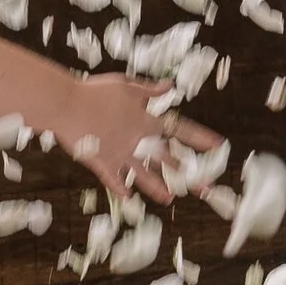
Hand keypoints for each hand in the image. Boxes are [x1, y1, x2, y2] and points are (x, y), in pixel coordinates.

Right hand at [59, 74, 223, 203]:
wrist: (66, 104)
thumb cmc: (96, 90)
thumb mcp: (127, 85)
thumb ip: (149, 90)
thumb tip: (170, 86)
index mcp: (146, 120)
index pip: (180, 130)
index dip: (200, 138)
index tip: (220, 146)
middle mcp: (137, 140)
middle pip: (168, 160)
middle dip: (189, 175)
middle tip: (207, 188)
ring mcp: (120, 154)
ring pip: (143, 174)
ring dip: (157, 187)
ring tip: (171, 199)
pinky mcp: (101, 163)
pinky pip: (113, 179)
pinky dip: (120, 187)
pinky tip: (129, 197)